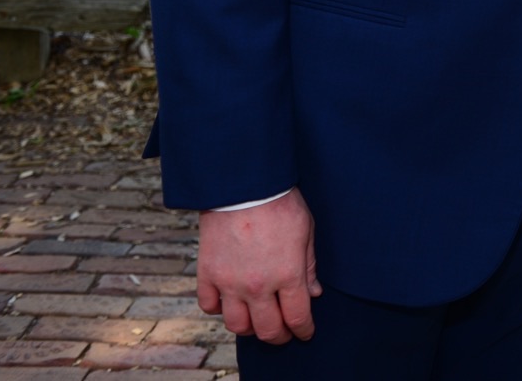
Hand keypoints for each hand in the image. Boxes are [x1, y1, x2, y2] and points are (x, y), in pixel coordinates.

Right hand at [197, 188, 321, 343]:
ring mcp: (230, 282)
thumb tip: (314, 292)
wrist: (243, 185)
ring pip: (237, 326)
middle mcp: (258, 285)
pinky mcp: (207, 274)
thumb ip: (309, 265)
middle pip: (268, 330)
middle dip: (279, 337)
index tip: (305, 333)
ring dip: (249, 328)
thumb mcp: (306, 230)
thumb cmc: (280, 202)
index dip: (303, 330)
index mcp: (288, 274)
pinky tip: (229, 302)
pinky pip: (209, 306)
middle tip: (284, 333)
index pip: (298, 318)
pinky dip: (219, 309)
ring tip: (257, 320)